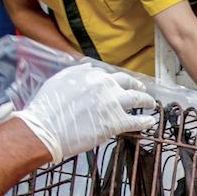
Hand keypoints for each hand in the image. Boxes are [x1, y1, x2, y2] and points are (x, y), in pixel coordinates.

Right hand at [13, 63, 157, 161]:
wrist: (45, 129)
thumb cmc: (47, 108)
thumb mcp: (59, 80)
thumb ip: (77, 72)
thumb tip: (89, 66)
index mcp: (90, 74)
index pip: (109, 75)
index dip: (117, 81)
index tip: (120, 84)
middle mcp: (104, 85)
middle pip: (127, 83)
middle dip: (137, 86)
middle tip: (142, 90)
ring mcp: (112, 103)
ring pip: (136, 99)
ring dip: (146, 101)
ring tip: (151, 104)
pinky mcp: (115, 122)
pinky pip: (135, 121)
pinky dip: (145, 122)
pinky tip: (150, 122)